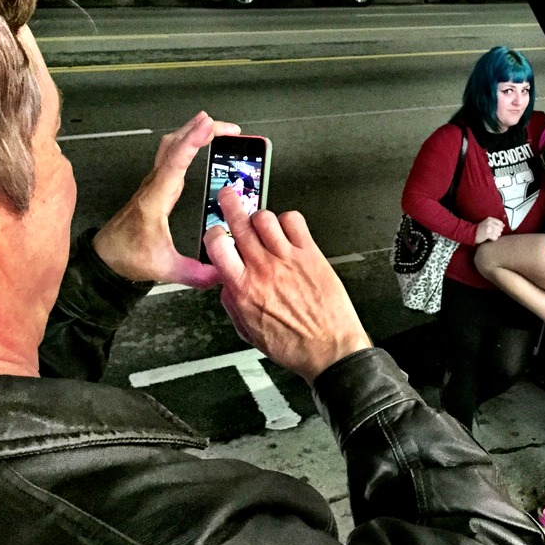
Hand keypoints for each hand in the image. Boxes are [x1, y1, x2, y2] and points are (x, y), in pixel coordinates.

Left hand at [92, 112, 239, 287]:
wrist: (106, 257)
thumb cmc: (129, 257)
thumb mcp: (164, 269)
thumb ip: (194, 273)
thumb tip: (221, 272)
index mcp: (155, 200)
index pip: (175, 163)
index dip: (193, 141)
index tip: (208, 126)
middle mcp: (153, 186)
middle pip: (174, 144)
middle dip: (201, 130)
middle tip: (228, 128)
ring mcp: (154, 183)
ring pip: (171, 146)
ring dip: (192, 132)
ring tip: (217, 127)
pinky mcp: (157, 185)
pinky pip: (171, 154)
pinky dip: (187, 142)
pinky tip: (199, 142)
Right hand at [204, 187, 371, 383]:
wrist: (330, 349)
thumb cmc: (294, 345)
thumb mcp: (249, 332)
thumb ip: (233, 304)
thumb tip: (226, 286)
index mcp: (243, 288)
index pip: (217, 245)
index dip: (213, 233)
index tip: (215, 231)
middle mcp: (263, 269)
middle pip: (239, 223)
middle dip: (230, 204)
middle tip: (228, 195)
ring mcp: (288, 259)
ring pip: (265, 217)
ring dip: (260, 217)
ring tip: (262, 222)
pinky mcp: (311, 255)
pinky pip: (294, 221)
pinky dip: (288, 220)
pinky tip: (288, 230)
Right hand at [475, 217, 504, 243]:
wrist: (471, 233)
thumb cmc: (479, 229)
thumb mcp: (487, 223)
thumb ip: (495, 223)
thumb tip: (503, 225)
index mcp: (490, 219)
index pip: (500, 223)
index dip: (499, 227)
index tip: (495, 229)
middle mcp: (489, 222)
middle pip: (500, 228)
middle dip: (497, 232)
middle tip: (492, 233)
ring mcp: (488, 228)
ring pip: (498, 233)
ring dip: (495, 236)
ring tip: (490, 235)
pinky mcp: (487, 234)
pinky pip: (495, 238)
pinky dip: (493, 239)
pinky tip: (489, 238)